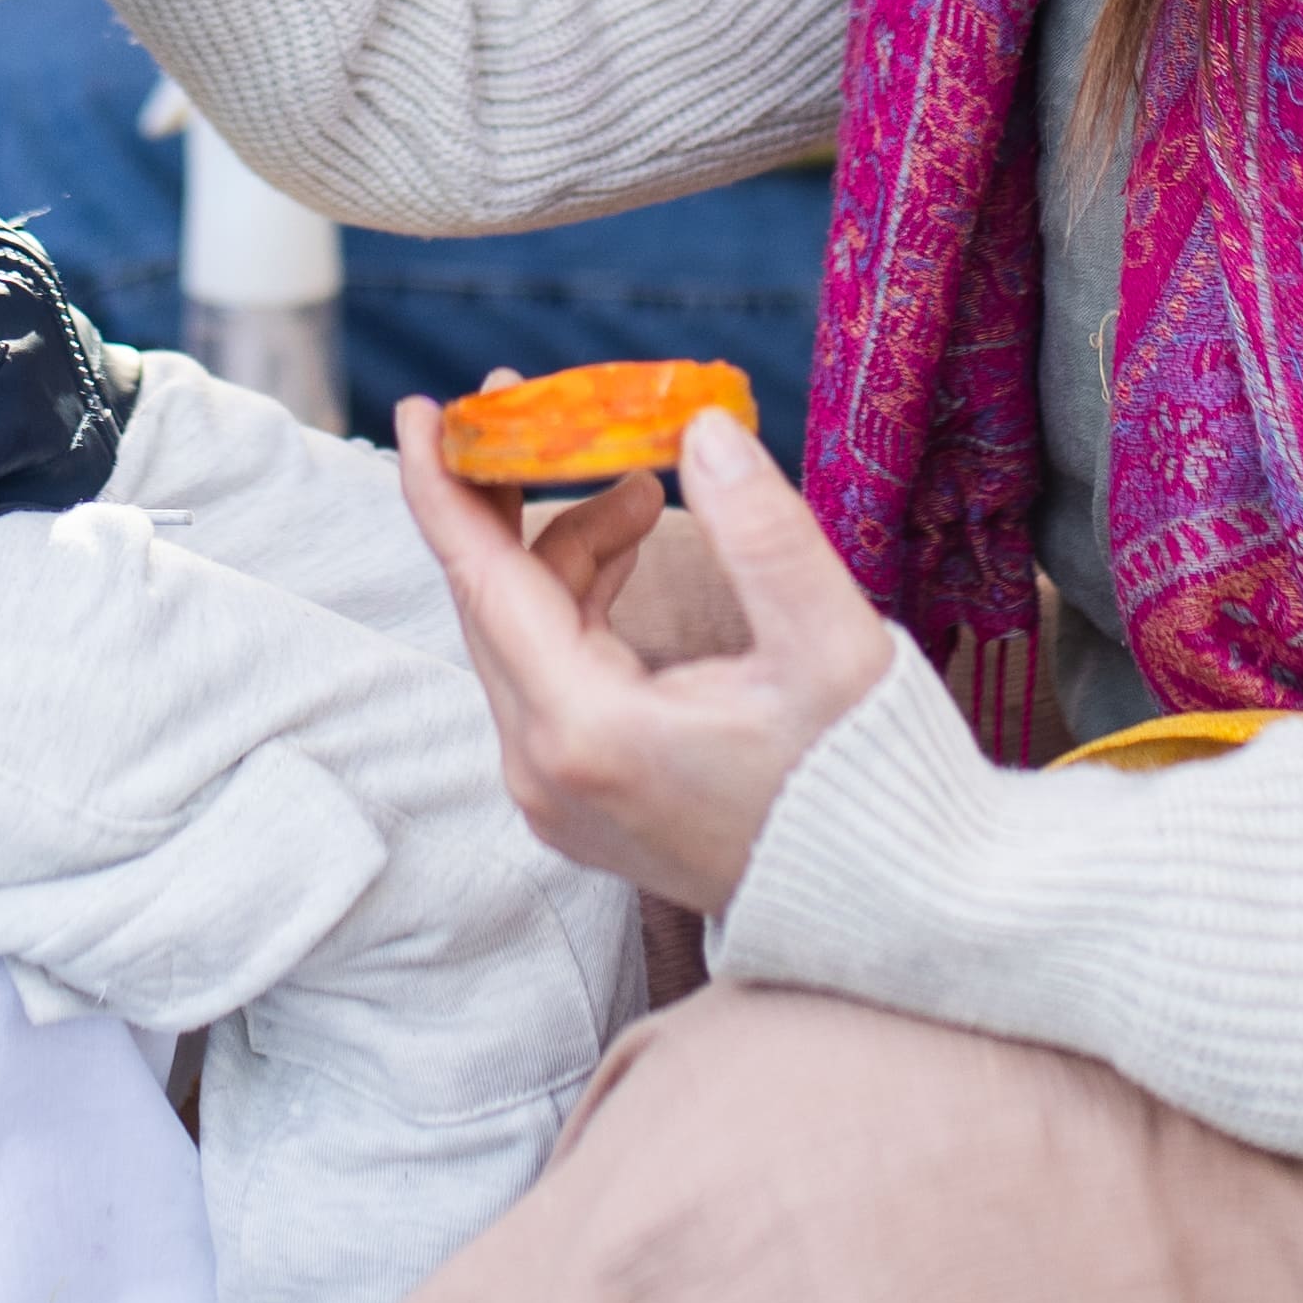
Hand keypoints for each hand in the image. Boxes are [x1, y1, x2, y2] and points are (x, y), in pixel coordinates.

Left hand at [395, 399, 899, 916]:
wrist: (877, 899)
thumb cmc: (860, 778)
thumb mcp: (827, 643)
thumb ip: (760, 529)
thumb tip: (701, 427)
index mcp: (587, 729)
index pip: (483, 582)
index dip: (444, 487)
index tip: (424, 408)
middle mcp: (545, 769)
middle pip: (492, 600)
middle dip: (510, 495)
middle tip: (541, 403)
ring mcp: (553, 792)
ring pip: (520, 632)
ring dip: (563, 546)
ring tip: (637, 484)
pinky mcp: (576, 798)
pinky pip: (545, 671)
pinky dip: (578, 599)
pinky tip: (629, 551)